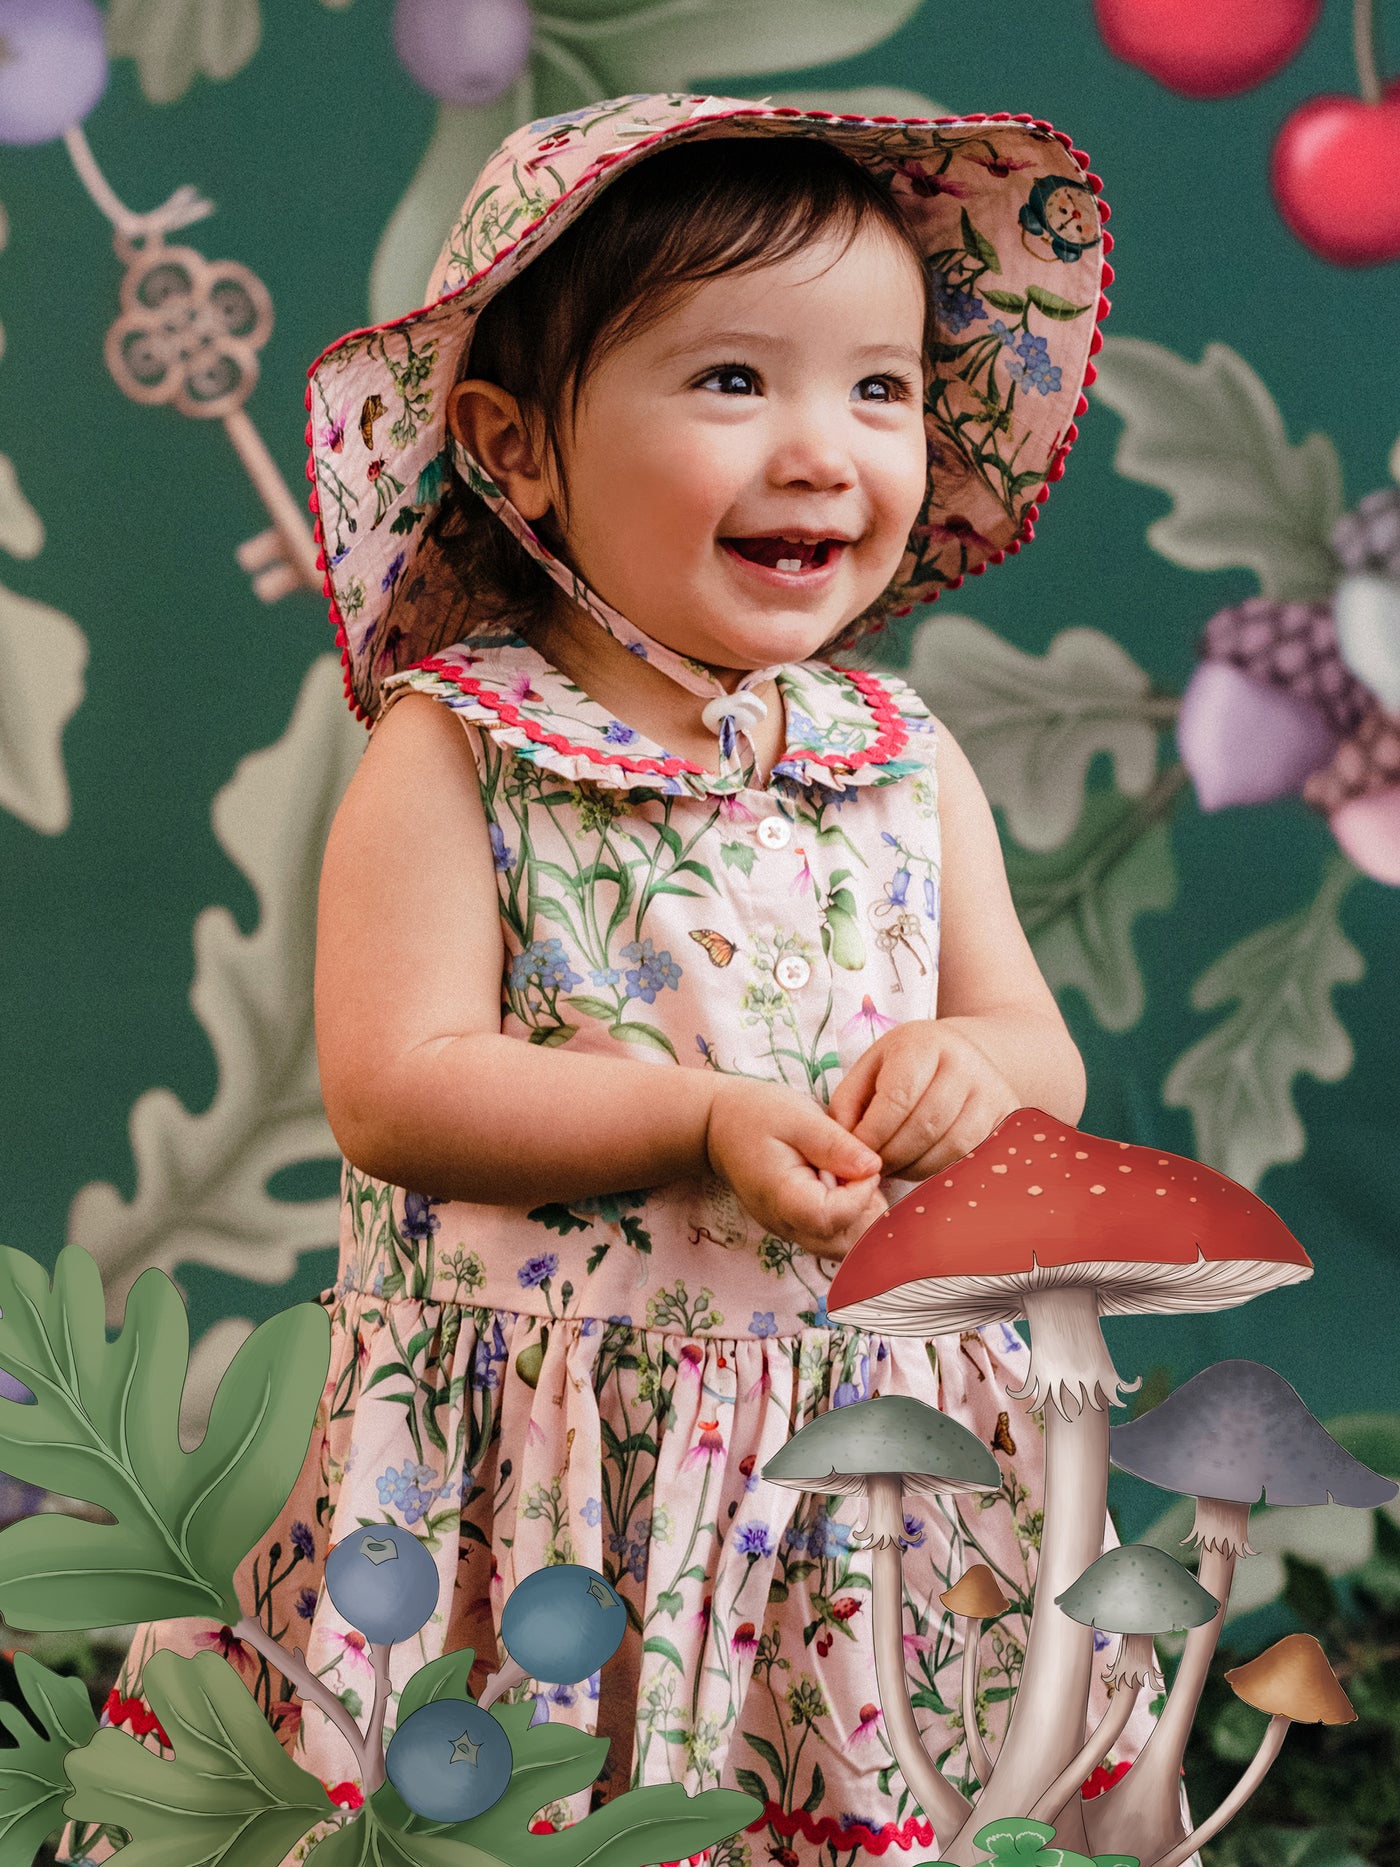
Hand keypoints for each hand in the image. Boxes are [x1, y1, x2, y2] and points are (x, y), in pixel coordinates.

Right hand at [705, 1078, 886, 1260]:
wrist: (720, 1127)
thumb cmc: (756, 1115)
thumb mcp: (798, 1117)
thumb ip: (835, 1144)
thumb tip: (873, 1167)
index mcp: (782, 1197)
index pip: (831, 1219)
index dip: (860, 1194)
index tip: (865, 1165)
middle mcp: (786, 1225)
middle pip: (845, 1246)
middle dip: (869, 1210)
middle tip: (862, 1173)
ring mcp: (792, 1233)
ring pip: (845, 1250)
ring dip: (864, 1218)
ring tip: (853, 1179)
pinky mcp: (800, 1229)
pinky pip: (836, 1240)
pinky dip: (854, 1221)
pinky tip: (847, 1189)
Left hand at [826, 1020, 1019, 1181]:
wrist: (964, 1054)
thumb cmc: (905, 1066)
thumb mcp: (870, 1069)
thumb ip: (848, 1103)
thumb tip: (843, 1146)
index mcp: (924, 1043)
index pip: (897, 1099)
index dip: (872, 1135)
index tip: (856, 1153)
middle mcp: (965, 1062)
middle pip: (925, 1127)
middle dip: (892, 1156)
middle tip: (873, 1168)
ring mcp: (992, 1090)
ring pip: (951, 1147)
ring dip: (915, 1168)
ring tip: (895, 1167)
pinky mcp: (1007, 1116)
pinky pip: (972, 1156)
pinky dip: (942, 1170)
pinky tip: (921, 1166)